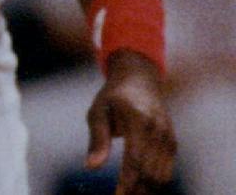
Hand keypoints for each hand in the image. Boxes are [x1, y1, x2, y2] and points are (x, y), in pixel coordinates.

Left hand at [85, 51, 176, 192]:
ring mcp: (168, 137)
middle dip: (137, 191)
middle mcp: (158, 130)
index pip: (135, 160)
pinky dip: (155, 183)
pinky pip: (166, 171)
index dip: (127, 182)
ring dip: (147, 191)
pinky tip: (140, 189)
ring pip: (161, 176)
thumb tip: (91, 167)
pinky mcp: (172, 143)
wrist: (140, 80)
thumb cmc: (113, 97)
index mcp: (138, 120)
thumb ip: (97, 140)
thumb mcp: (98, 111)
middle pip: (150, 172)